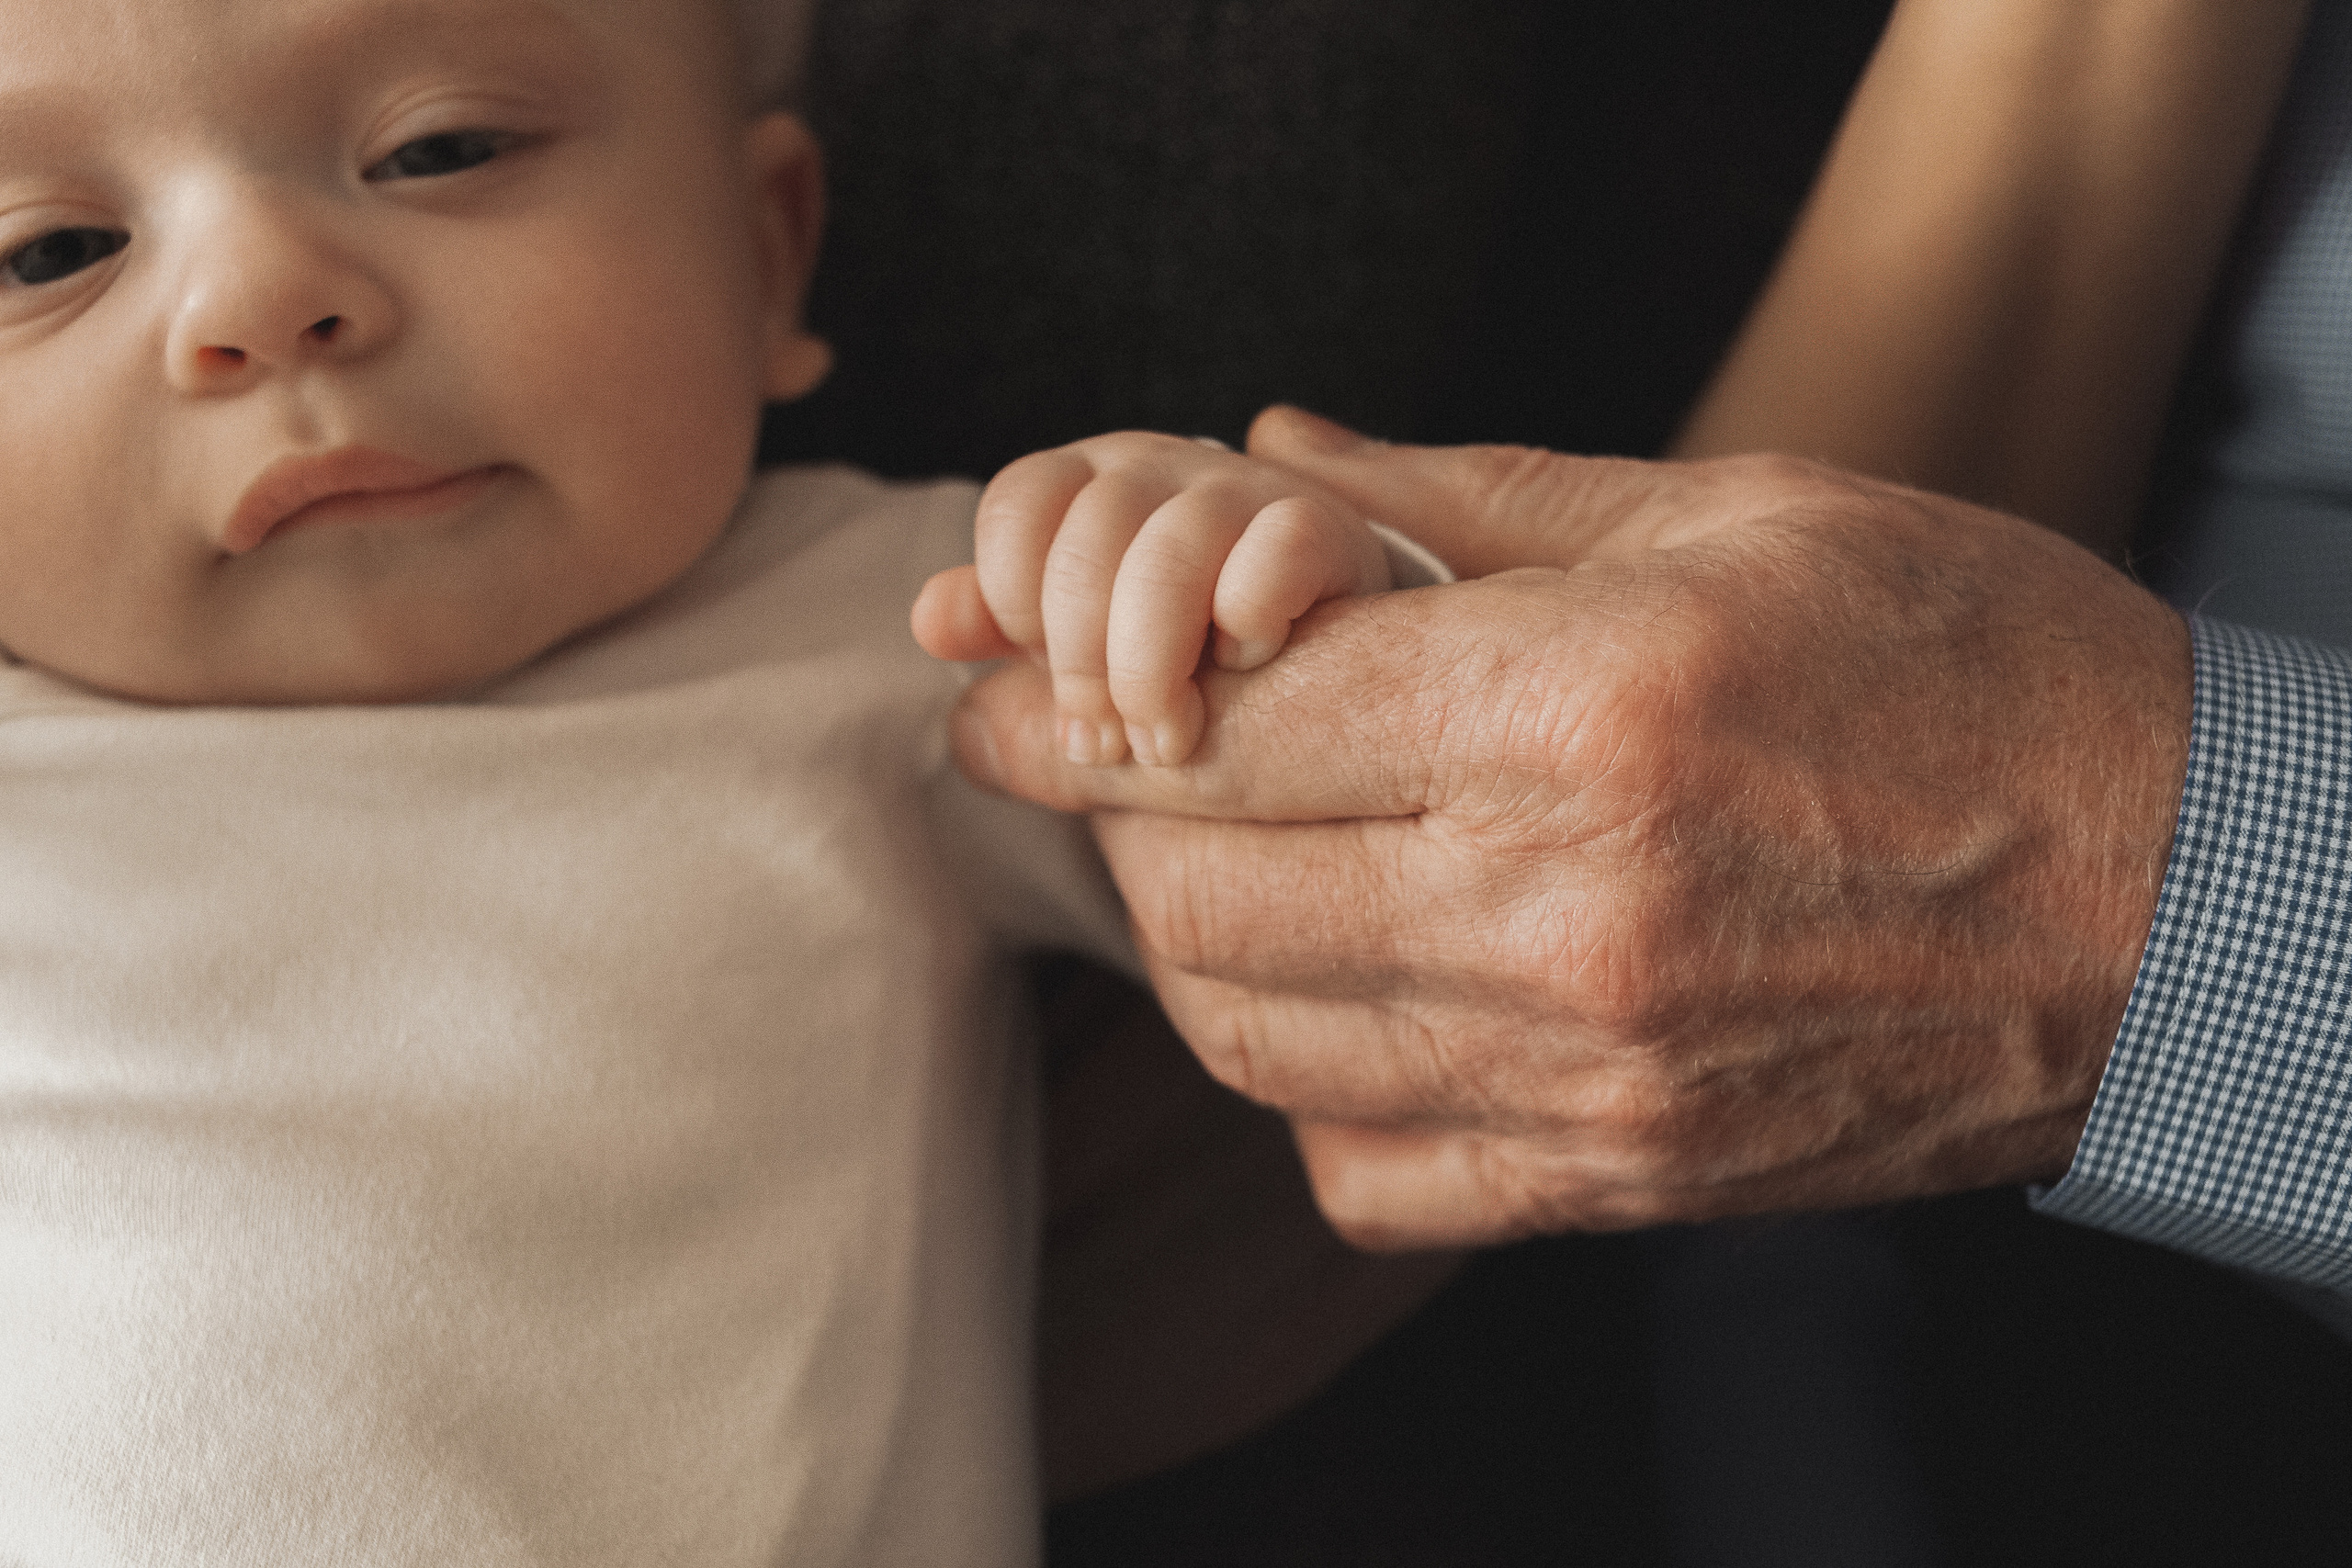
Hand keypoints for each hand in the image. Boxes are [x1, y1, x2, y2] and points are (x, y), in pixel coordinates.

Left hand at [912, 431, 1390, 766]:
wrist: (1356, 661)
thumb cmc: (1206, 657)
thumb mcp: (1092, 644)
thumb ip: (1011, 629)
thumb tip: (932, 619)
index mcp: (1102, 485)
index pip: (1021, 501)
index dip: (1013, 594)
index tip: (1041, 668)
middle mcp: (1172, 471)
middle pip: (1086, 536)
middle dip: (1082, 661)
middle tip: (1107, 743)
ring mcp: (1254, 497)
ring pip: (1164, 555)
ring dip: (1151, 667)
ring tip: (1169, 739)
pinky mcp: (1331, 535)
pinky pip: (1268, 557)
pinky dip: (1245, 624)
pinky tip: (1253, 664)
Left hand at [949, 406, 2193, 1248]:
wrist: (2176, 905)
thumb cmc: (1976, 670)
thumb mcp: (1732, 510)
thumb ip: (1459, 495)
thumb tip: (1260, 457)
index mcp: (1584, 709)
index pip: (1225, 714)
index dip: (1070, 694)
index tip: (995, 685)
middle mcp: (1562, 915)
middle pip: (1198, 884)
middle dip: (1108, 810)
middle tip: (1110, 755)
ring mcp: (1585, 1078)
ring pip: (1249, 1036)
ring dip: (1187, 938)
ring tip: (1213, 856)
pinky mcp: (1615, 1183)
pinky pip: (1359, 1170)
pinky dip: (1303, 1085)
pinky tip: (1346, 994)